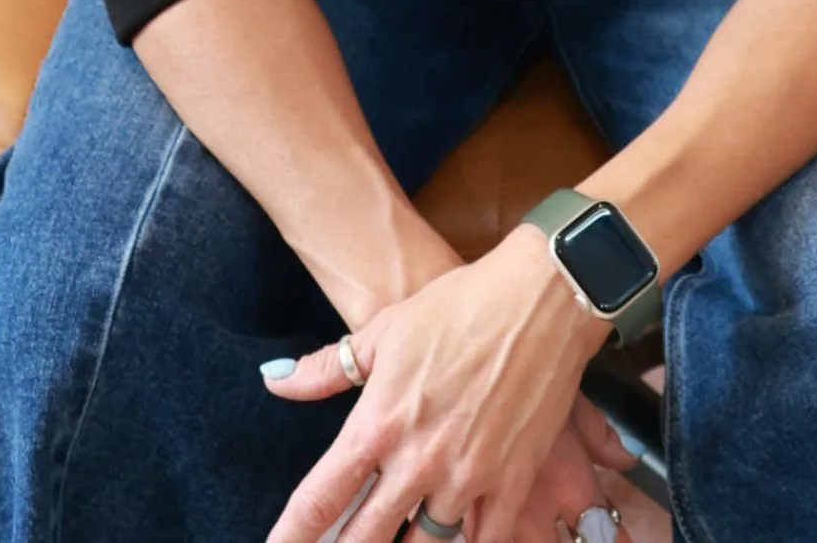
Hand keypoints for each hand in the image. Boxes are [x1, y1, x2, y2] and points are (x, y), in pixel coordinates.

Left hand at [261, 230, 631, 542]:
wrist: (540, 297)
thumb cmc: (458, 305)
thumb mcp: (385, 328)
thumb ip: (328, 367)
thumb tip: (275, 381)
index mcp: (379, 422)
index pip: (320, 497)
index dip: (292, 533)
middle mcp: (417, 460)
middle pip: (365, 538)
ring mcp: (467, 477)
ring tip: (391, 542)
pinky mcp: (513, 482)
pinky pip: (484, 542)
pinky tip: (453, 541)